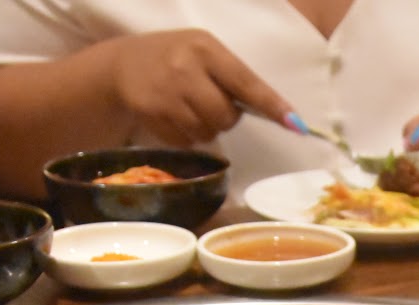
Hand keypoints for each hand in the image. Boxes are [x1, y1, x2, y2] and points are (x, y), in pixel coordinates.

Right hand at [110, 30, 290, 145]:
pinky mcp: (151, 114)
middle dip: (225, 118)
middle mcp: (185, 68)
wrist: (123, 64)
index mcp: (205, 48)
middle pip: (225, 116)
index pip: (246, 82)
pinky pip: (185, 142)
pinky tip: (173, 115)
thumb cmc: (176, 58)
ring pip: (206, 133)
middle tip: (212, 104)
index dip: (272, 106)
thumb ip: (233, 77)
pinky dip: (186, 135)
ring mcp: (166, 93)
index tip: (295, 124)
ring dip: (205, 128)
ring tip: (189, 108)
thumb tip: (276, 113)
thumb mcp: (204, 53)